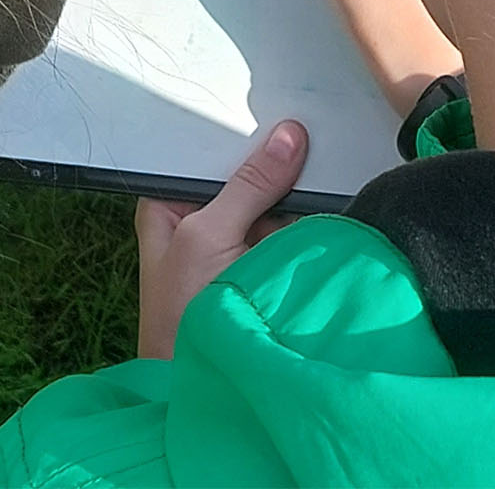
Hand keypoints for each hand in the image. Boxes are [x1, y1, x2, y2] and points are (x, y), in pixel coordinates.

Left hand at [134, 120, 307, 358]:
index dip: (238, 129)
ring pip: (271, 197)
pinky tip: (325, 194)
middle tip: (307, 125)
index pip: (205, 150)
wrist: (204, 388)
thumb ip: (248, 186)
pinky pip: (289, 227)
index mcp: (169, 201)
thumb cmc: (180, 316)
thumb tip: (287, 138)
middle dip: (273, 156)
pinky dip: (306, 217)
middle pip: (244, 170)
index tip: (273, 105)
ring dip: (295, 186)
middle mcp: (201, 215)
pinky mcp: (264, 263)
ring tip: (321, 157)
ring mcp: (235, 241)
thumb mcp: (206, 237)